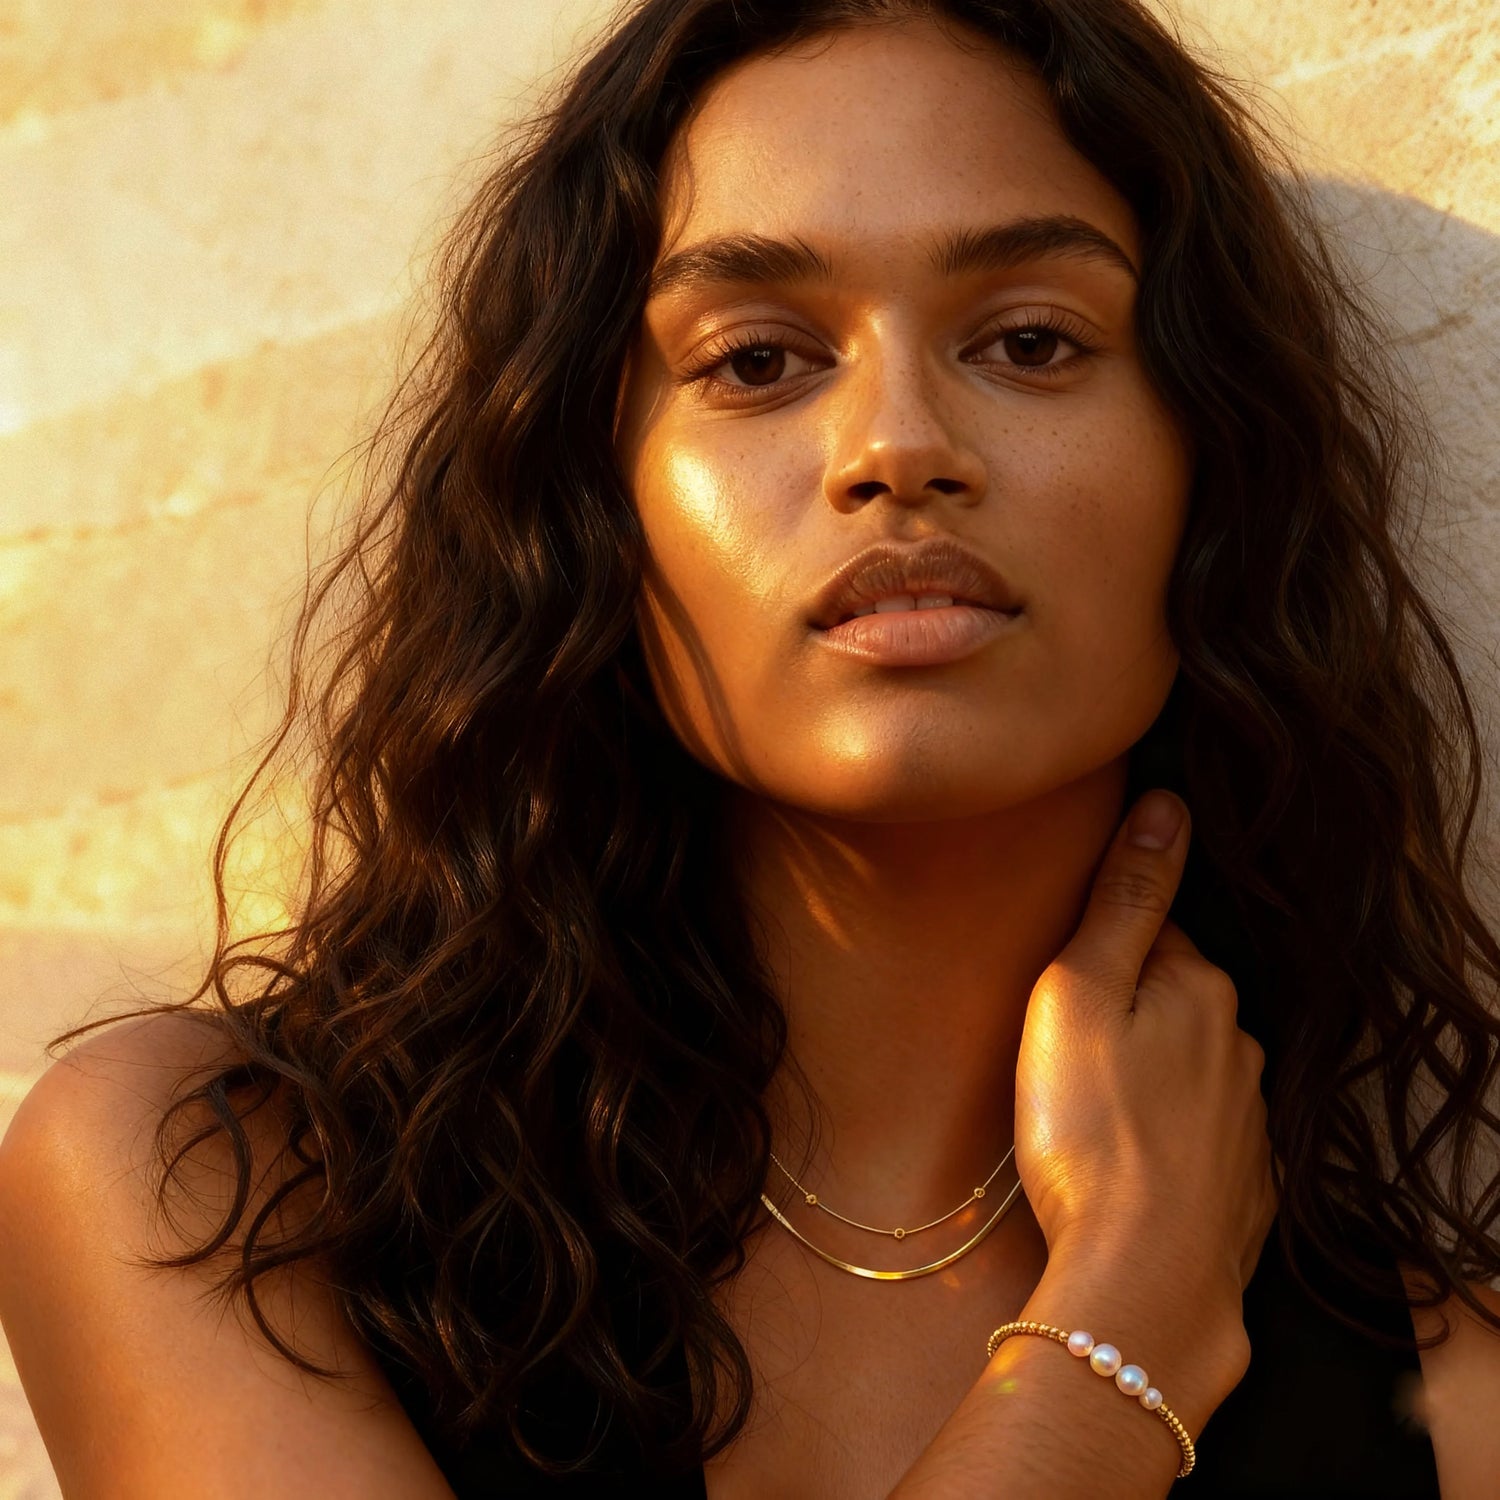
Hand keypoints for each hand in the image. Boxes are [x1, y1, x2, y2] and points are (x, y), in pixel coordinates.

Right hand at [1013, 789, 1276, 1316]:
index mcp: (1199, 989)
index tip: (1059, 981)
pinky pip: (1198, 1135)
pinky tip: (1124, 1163)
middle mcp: (1238, 1045)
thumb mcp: (1081, 995)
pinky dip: (1164, 1137)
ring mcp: (1247, 1121)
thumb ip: (1124, 899)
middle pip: (1171, 999)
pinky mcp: (1243, 1187)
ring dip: (1144, 1075)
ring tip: (1084, 1112)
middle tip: (1058, 1049)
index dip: (1096, 951)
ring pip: (1186, 1068)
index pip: (1149, 933)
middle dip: (1124, 1011)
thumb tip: (1166, 805)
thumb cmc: (1090, 1132)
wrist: (1142, 1280)